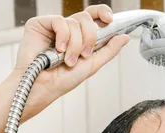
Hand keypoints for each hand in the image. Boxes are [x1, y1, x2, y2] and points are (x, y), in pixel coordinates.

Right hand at [10, 4, 129, 119]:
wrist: (44, 87)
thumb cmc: (63, 80)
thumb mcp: (93, 64)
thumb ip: (109, 50)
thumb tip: (124, 37)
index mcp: (80, 36)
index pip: (94, 16)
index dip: (103, 13)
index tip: (109, 20)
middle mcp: (67, 29)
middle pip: (87, 18)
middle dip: (90, 38)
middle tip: (84, 55)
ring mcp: (53, 26)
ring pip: (74, 21)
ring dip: (75, 44)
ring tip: (67, 60)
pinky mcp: (39, 24)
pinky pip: (59, 21)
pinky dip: (63, 37)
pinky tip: (58, 49)